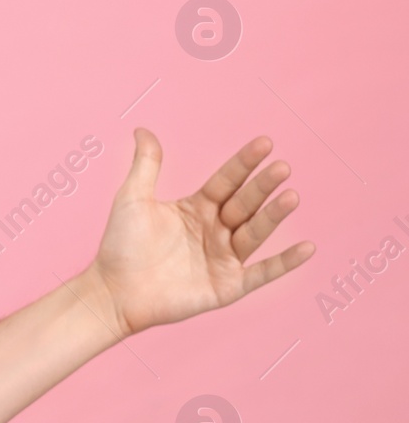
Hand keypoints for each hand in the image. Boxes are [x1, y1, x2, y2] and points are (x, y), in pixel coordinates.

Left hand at [86, 128, 314, 337]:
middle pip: (245, 204)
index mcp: (197, 208)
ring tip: (292, 196)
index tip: (265, 143)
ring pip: (255, 233)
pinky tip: (308, 248)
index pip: (227, 181)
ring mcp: (223, 258)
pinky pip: (262, 273)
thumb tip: (143, 129)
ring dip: (274, 216)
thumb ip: (146, 165)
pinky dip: (285, 263)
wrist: (113, 292)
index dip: (244, 163)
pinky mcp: (227, 286)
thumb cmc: (120, 246)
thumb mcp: (133, 198)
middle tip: (281, 168)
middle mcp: (215, 230)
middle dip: (262, 187)